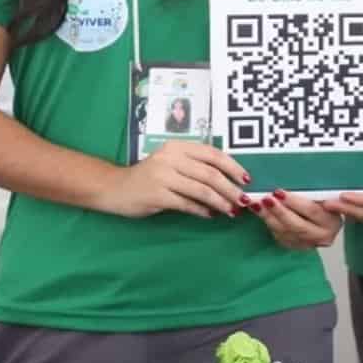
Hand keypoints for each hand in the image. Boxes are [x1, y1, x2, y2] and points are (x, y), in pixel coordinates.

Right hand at [94, 141, 247, 218]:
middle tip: (244, 201)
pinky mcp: (157, 195)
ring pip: (202, 190)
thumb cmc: (148, 176)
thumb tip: (229, 180)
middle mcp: (170, 158)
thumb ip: (195, 166)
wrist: (115, 188)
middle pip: (210, 174)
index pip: (212, 154)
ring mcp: (163, 176)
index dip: (232, 167)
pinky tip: (211, 215)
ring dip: (221, 202)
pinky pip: (187, 204)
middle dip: (231, 189)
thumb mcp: (171, 163)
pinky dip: (202, 211)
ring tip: (232, 211)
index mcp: (177, 147)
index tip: (246, 180)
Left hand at [250, 189, 341, 250]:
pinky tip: (259, 212)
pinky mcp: (295, 246)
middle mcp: (321, 236)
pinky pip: (279, 236)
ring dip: (268, 217)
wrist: (324, 220)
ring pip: (285, 232)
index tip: (279, 192)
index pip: (311, 211)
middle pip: (297, 225)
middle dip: (279, 211)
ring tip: (256, 204)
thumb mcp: (322, 196)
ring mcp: (308, 244)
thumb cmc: (322, 203)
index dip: (294, 202)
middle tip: (265, 199)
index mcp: (332, 221)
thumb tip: (288, 186)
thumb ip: (311, 193)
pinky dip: (268, 223)